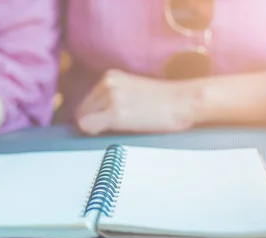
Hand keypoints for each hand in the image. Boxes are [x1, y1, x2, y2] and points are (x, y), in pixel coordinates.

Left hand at [75, 69, 199, 134]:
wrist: (184, 102)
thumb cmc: (163, 102)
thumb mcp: (132, 90)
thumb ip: (111, 97)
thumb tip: (89, 116)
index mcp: (110, 76)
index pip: (85, 101)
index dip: (92, 115)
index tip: (105, 122)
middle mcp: (106, 83)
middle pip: (81, 110)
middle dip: (92, 121)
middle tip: (113, 128)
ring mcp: (110, 98)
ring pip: (83, 119)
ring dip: (96, 127)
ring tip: (121, 127)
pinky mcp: (115, 113)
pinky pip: (88, 127)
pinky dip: (96, 132)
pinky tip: (115, 131)